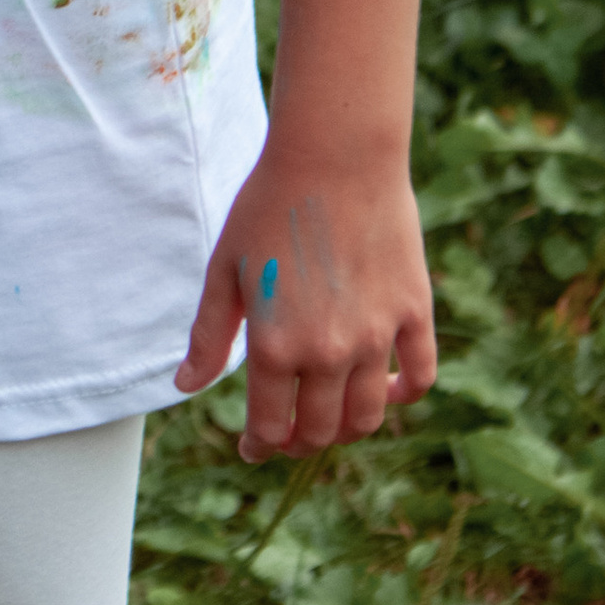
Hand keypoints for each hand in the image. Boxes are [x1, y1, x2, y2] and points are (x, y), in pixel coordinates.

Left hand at [175, 132, 435, 461]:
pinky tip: (387, 390)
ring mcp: (377, 336)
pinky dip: (404, 396)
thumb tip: (185, 387)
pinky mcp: (413, 312)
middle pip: (318, 431)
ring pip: (367, 417)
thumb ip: (208, 336)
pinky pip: (419, 377)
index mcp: (274, 344)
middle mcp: (327, 352)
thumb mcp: (224, 270)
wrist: (335, 157)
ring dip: (346, 429)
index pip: (268, 427)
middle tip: (287, 432)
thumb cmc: (268, 207)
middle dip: (297, 442)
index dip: (258, 446)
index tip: (252, 447)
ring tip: (329, 415)